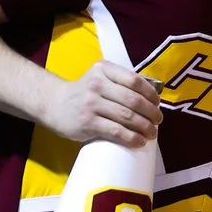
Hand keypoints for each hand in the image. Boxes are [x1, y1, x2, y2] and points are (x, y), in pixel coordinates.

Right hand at [41, 61, 160, 148]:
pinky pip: (116, 131)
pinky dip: (132, 138)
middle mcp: (96, 84)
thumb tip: (152, 99)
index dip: (151, 94)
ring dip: (145, 127)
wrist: (53, 104)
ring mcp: (91, 103)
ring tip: (151, 133)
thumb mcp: (100, 78)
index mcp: (103, 69)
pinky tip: (139, 142)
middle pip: (134, 100)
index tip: (157, 104)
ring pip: (128, 116)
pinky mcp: (87, 122)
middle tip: (158, 121)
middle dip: (151, 113)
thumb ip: (120, 82)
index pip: (135, 81)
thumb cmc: (84, 93)